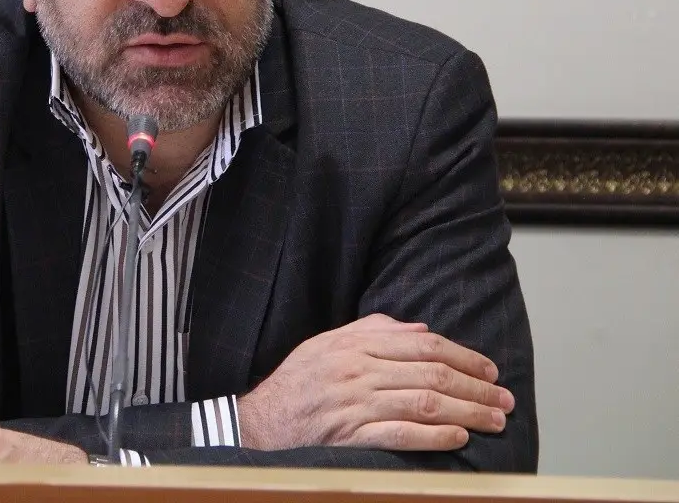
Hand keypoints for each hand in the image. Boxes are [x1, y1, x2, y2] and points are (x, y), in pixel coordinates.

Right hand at [238, 314, 514, 451]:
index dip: (464, 355)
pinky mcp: (351, 436)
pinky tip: (459, 439)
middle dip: (476, 386)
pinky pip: (400, 435)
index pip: (423, 344)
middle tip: (505, 399)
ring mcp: (355, 404)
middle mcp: (358, 370)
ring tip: (495, 421)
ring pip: (425, 403)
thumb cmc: (297, 381)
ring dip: (467, 412)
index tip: (490, 369)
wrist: (261, 420)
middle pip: (432, 374)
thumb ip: (372, 331)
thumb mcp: (327, 343)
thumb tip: (419, 329)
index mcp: (355, 344)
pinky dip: (434, 437)